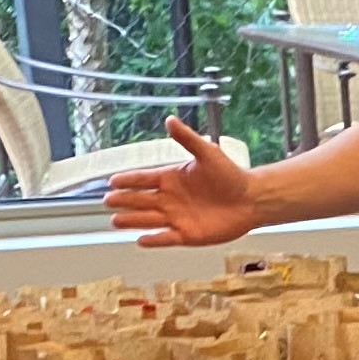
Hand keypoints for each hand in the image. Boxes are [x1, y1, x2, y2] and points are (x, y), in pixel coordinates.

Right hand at [106, 117, 258, 246]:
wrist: (251, 199)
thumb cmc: (231, 175)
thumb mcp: (207, 153)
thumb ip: (187, 139)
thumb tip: (170, 119)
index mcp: (172, 178)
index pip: (144, 179)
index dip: (128, 180)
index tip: (111, 181)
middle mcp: (171, 198)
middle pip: (141, 200)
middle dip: (124, 200)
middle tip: (107, 201)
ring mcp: (178, 217)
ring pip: (148, 219)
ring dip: (132, 220)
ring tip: (114, 221)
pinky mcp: (188, 234)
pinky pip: (167, 237)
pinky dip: (154, 239)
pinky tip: (140, 240)